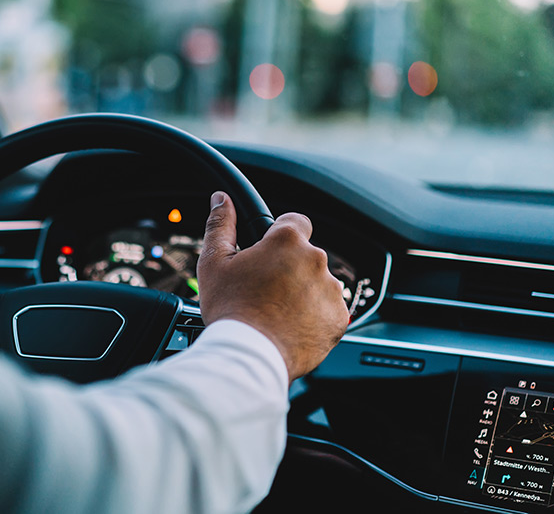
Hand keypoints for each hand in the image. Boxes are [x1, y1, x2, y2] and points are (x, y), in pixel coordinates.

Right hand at [196, 191, 349, 379]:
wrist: (250, 356)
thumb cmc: (230, 310)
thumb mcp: (214, 262)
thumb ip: (221, 224)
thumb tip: (221, 199)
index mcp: (288, 241)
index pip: (295, 221)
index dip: (281, 235)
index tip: (270, 252)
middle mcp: (315, 260)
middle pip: (305, 255)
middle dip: (289, 267)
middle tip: (265, 289)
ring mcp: (330, 290)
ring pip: (318, 282)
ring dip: (303, 291)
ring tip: (276, 311)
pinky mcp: (339, 318)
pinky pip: (328, 309)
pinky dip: (314, 316)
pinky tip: (291, 325)